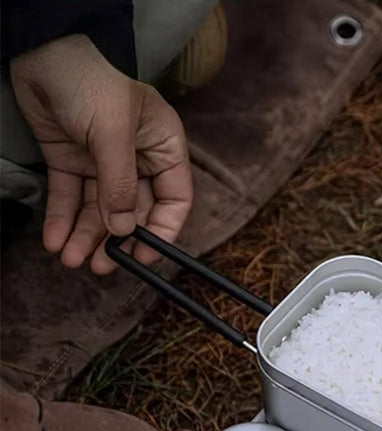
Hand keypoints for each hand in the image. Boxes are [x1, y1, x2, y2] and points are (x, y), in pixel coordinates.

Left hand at [10, 34, 192, 273]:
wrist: (42, 48)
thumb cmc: (91, 79)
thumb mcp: (112, 133)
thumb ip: (120, 184)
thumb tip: (124, 229)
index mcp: (164, 149)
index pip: (174, 201)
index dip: (161, 232)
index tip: (144, 257)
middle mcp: (138, 160)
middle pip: (133, 213)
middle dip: (115, 242)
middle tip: (102, 266)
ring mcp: (104, 163)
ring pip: (99, 211)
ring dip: (86, 238)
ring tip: (71, 261)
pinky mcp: (72, 161)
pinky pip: (70, 198)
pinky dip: (63, 221)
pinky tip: (56, 241)